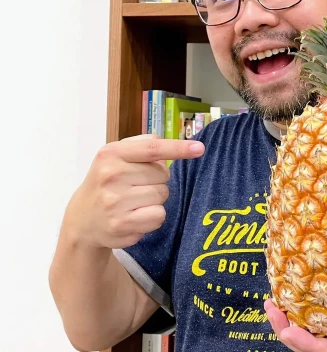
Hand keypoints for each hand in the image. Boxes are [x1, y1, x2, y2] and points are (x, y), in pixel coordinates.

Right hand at [63, 134, 204, 248]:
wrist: (82, 219)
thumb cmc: (108, 182)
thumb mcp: (116, 156)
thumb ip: (143, 146)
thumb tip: (173, 149)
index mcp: (111, 153)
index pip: (152, 148)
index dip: (178, 148)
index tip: (199, 148)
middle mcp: (111, 175)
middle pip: (163, 175)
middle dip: (157, 180)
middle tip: (136, 186)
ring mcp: (114, 201)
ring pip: (163, 195)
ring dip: (155, 199)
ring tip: (134, 202)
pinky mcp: (121, 225)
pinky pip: (159, 216)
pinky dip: (153, 217)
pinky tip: (135, 216)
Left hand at [265, 264, 326, 351]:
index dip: (311, 347)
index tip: (289, 332)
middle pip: (317, 348)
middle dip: (290, 332)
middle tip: (271, 307)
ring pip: (315, 333)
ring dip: (291, 319)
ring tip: (272, 298)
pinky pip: (323, 318)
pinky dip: (305, 306)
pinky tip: (292, 288)